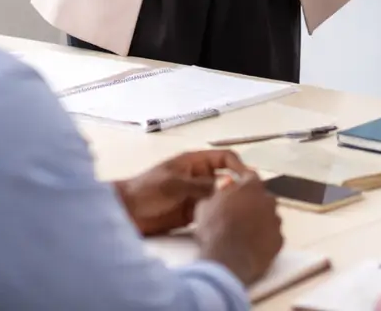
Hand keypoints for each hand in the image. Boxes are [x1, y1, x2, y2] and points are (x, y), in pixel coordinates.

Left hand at [115, 150, 246, 235]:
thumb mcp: (174, 184)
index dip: (239, 166)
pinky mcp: (195, 212)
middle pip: (228, 178)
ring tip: (245, 213)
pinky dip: (222, 216)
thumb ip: (200, 185)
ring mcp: (198, 195)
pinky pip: (214, 212)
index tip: (249, 180)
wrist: (127, 211)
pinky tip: (229, 223)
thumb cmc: (145, 189)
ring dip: (232, 203)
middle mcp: (200, 176)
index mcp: (195, 161)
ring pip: (223, 197)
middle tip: (253, 200)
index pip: (225, 158)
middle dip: (240, 186)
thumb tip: (227, 186)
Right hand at [192, 171, 283, 285]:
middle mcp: (268, 200)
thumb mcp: (205, 205)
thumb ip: (217, 193)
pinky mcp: (279, 241)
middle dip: (250, 201)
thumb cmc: (215, 229)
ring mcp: (276, 222)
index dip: (239, 176)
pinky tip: (250, 244)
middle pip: (261, 196)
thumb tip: (221, 190)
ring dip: (258, 219)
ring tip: (242, 230)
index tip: (233, 179)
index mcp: (251, 186)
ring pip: (268, 216)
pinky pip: (271, 235)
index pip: (248, 174)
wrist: (228, 260)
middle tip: (236, 209)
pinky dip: (263, 237)